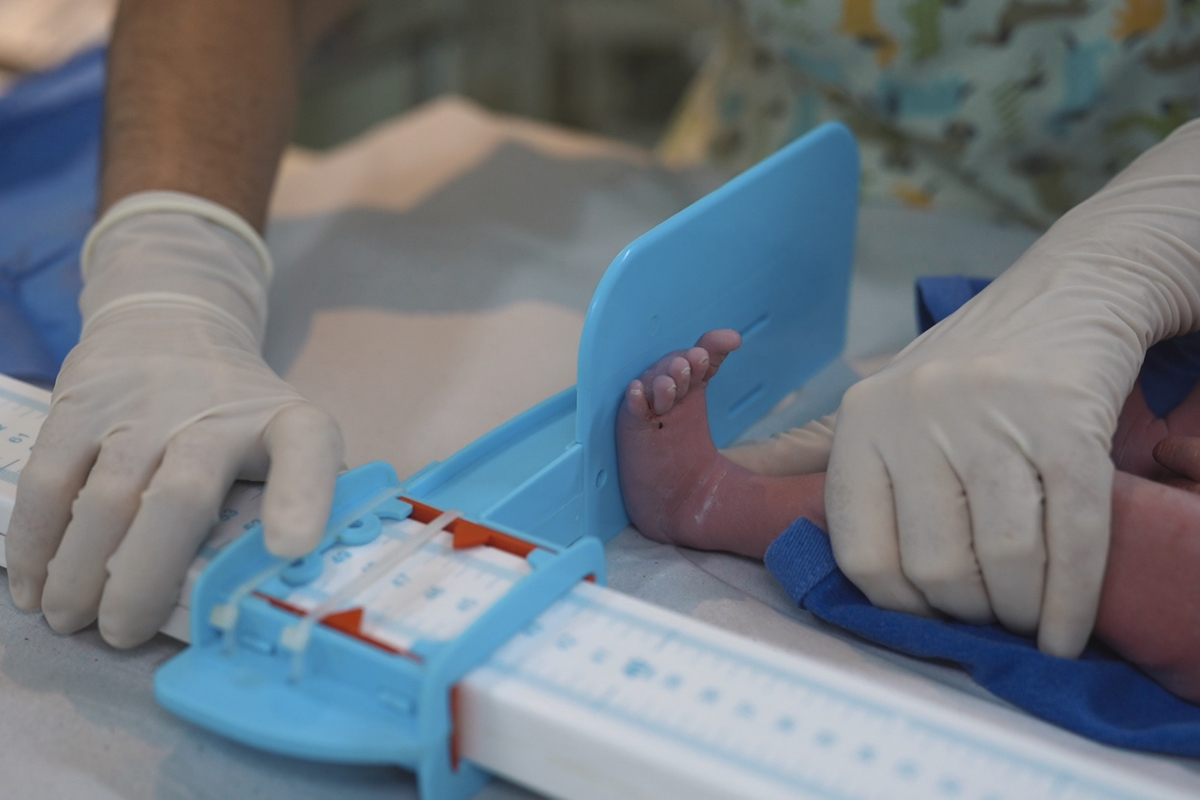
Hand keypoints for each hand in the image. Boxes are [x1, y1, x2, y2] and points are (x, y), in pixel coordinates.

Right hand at [7, 193, 342, 647]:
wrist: (171, 321)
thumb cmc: (236, 410)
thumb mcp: (286, 434)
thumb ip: (301, 496)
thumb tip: (297, 581)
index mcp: (285, 422)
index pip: (307, 448)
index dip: (301, 498)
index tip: (290, 548)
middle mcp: (216, 412)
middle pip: (181, 496)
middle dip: (145, 576)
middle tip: (121, 634)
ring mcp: (143, 406)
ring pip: (106, 496)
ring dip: (80, 571)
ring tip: (71, 621)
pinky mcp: (80, 404)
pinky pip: (48, 479)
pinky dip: (34, 540)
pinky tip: (31, 585)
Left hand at [826, 120, 1199, 657]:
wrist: (1066, 290)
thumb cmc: (969, 365)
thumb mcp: (886, 402)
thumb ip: (829, 455)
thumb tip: (748, 484)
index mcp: (862, 420)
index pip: (860, 552)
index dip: (897, 605)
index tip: (927, 615)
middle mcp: (916, 416)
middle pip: (934, 567)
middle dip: (965, 612)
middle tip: (988, 615)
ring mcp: (993, 417)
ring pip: (1004, 561)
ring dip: (1020, 612)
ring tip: (1027, 618)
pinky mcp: (1067, 423)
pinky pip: (1072, 538)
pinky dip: (1071, 603)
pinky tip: (1066, 634)